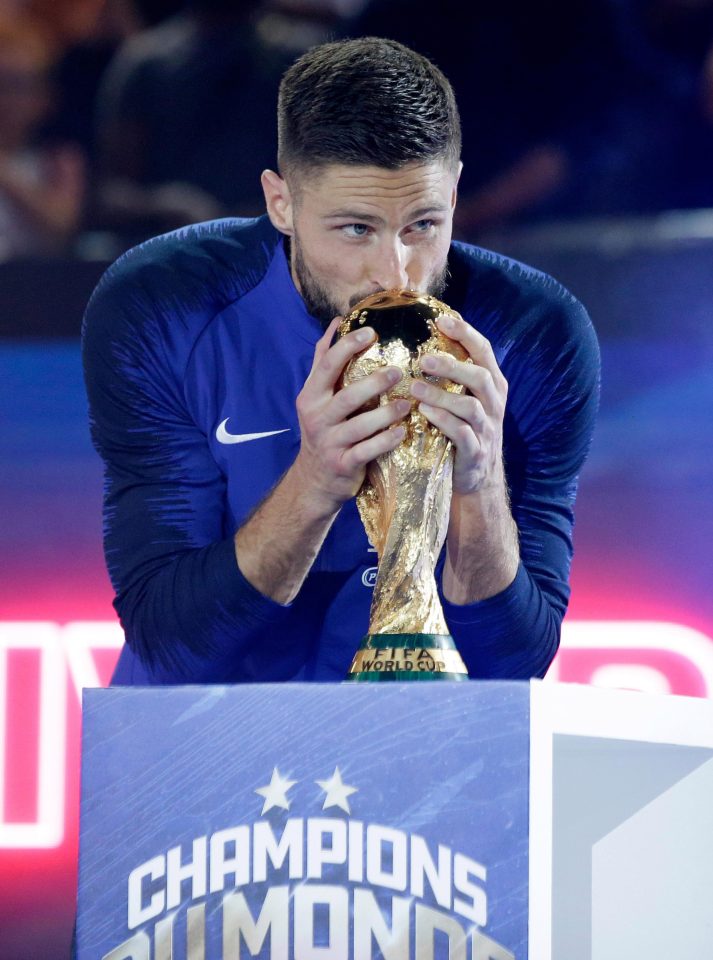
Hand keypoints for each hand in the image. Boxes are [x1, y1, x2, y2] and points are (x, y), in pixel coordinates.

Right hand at [293, 316, 410, 509]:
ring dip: (386, 413)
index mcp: (311, 396)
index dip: (348, 346)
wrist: (315, 480)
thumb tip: (337, 321)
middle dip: (375, 382)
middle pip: (347, 396)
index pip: (327, 365)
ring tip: (407, 403)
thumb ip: (324, 360)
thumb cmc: (323, 429)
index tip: (372, 332)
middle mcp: (317, 418)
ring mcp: (329, 443)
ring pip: (360, 426)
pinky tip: (402, 431)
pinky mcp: (343, 464)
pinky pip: (367, 451)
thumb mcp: (316, 396)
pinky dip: (386, 440)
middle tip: (400, 370)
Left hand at [410, 313, 507, 495]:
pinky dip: (443, 421)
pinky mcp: (476, 452)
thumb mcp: (465, 399)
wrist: (478, 477)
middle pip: (480, 377)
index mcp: (492, 386)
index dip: (465, 334)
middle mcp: (493, 404)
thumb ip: (455, 375)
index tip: (442, 320)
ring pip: (469, 407)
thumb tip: (425, 341)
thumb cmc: (464, 430)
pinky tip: (424, 413)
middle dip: (453, 365)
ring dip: (442, 395)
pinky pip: (462, 434)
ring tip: (415, 387)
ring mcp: (487, 429)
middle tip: (423, 358)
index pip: (484, 351)